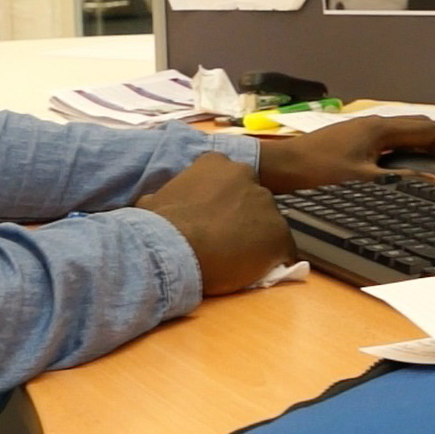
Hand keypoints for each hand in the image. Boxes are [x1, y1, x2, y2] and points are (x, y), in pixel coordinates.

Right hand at [135, 152, 292, 295]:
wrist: (173, 250)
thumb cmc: (159, 225)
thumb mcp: (152, 203)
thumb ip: (164, 198)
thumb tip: (154, 205)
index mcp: (215, 163)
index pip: (226, 179)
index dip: (220, 200)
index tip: (211, 216)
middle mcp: (246, 175)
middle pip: (250, 198)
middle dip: (241, 215)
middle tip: (224, 237)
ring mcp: (266, 203)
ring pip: (266, 222)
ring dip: (256, 236)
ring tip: (237, 257)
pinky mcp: (280, 234)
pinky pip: (281, 249)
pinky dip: (271, 259)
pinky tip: (253, 270)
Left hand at [254, 116, 434, 192]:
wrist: (278, 168)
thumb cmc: (315, 173)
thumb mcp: (362, 180)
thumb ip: (401, 180)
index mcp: (380, 129)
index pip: (431, 132)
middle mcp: (374, 124)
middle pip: (423, 129)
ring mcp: (363, 131)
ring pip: (408, 134)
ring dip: (432, 147)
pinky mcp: (354, 141)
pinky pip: (394, 142)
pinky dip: (413, 152)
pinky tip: (415, 167)